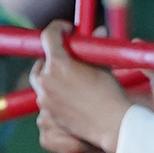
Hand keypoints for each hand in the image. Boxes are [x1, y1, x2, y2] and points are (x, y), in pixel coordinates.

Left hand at [30, 22, 146, 152]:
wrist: (113, 123)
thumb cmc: (111, 93)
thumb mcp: (102, 65)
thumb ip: (94, 48)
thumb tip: (99, 31)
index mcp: (59, 64)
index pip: (49, 36)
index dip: (57, 28)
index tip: (66, 30)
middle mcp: (47, 81)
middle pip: (40, 62)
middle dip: (51, 58)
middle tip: (66, 58)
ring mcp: (45, 100)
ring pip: (41, 83)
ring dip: (51, 78)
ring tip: (69, 79)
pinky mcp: (48, 115)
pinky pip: (45, 100)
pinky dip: (53, 95)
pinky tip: (70, 97)